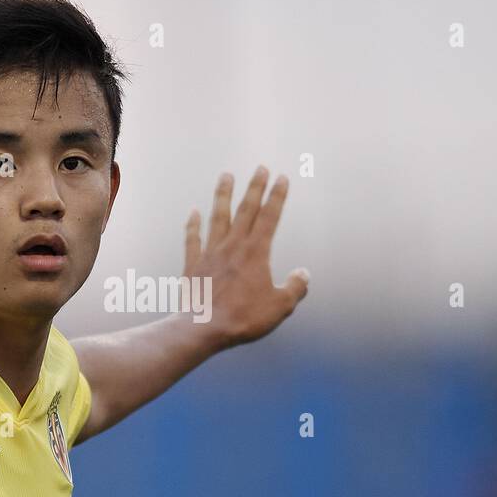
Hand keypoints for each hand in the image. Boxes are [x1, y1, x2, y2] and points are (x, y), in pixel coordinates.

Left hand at [182, 165, 309, 350]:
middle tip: (260, 168)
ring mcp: (211, 254)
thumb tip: (303, 275)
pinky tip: (194, 212)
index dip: (277, 196)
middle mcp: (233, 246)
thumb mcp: (280, 306)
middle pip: (246, 210)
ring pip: (218, 217)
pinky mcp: (193, 266)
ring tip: (226, 176)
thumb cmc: (243, 318)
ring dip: (223, 195)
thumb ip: (295, 288)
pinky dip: (193, 225)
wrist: (203, 328)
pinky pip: (193, 240)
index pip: (270, 217)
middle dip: (254, 187)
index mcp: (256, 253)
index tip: (282, 178)